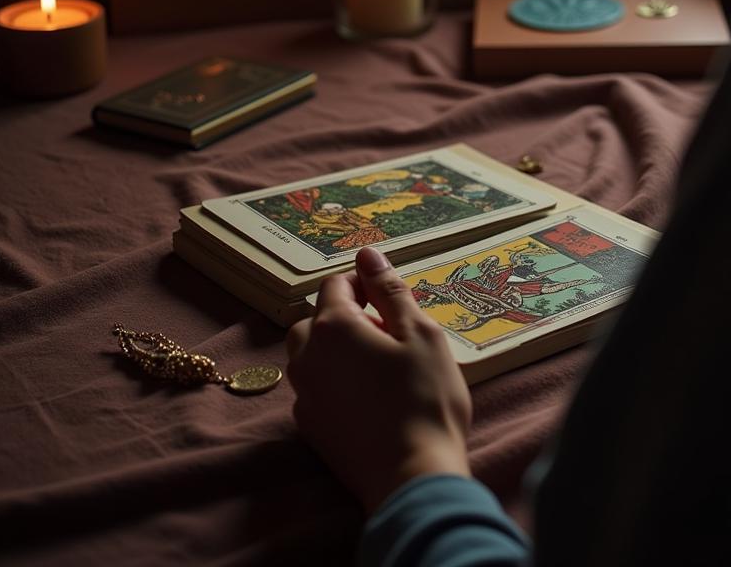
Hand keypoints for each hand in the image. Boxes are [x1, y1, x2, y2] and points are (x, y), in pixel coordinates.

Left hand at [286, 246, 472, 511]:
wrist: (412, 476)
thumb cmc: (425, 398)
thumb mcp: (421, 333)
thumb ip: (390, 289)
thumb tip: (367, 254)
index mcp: (334, 327)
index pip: (336, 285)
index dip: (364, 284)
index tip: (392, 301)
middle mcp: (307, 357)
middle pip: (315, 319)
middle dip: (345, 316)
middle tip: (387, 333)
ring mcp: (304, 395)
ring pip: (309, 355)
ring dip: (335, 349)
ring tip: (378, 365)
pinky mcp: (310, 428)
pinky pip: (314, 388)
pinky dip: (333, 381)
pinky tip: (367, 397)